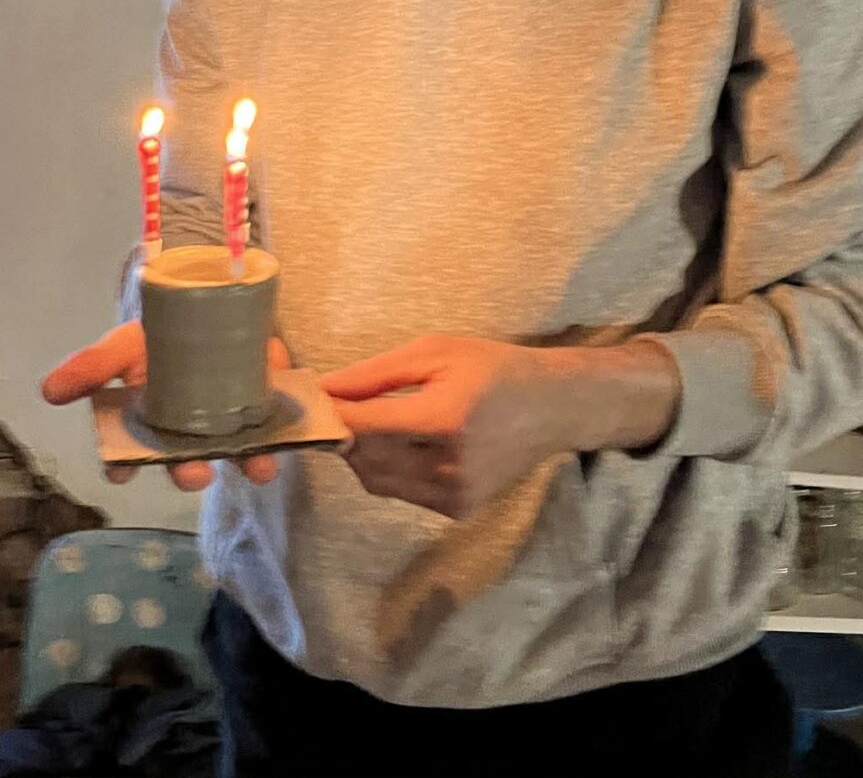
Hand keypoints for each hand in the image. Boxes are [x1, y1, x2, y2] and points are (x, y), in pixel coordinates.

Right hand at [41, 322, 287, 491]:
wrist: (208, 304)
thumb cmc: (159, 334)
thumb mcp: (124, 343)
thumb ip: (92, 366)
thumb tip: (47, 391)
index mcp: (146, 425)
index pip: (128, 456)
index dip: (123, 467)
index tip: (121, 472)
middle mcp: (185, 433)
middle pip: (184, 462)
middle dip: (188, 473)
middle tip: (194, 475)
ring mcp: (226, 423)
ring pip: (234, 454)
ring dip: (246, 464)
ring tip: (256, 468)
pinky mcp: (261, 406)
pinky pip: (273, 429)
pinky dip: (281, 438)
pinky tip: (285, 441)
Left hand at [321, 336, 569, 518]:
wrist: (553, 407)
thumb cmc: (493, 367)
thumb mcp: (435, 351)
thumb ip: (376, 374)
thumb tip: (325, 389)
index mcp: (444, 419)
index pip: (365, 426)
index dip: (331, 416)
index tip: (310, 401)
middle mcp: (449, 466)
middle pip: (364, 458)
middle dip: (345, 434)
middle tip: (340, 407)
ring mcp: (455, 495)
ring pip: (377, 482)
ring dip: (363, 454)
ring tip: (373, 423)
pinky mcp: (458, 510)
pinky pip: (401, 493)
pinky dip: (389, 470)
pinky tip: (404, 444)